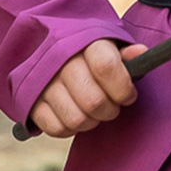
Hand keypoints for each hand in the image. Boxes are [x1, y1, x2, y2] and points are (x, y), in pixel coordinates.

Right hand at [29, 37, 147, 137]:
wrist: (47, 48)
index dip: (123, 88)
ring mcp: (43, 82)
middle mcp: (61, 61)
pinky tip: (76, 114)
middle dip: (110, 110)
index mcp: (84, 42)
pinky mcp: (31, 102)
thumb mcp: (109, 46)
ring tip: (94, 111)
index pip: (106, 67)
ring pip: (76, 119)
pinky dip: (70, 128)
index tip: (128, 95)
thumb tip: (140, 54)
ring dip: (92, 121)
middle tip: (112, 105)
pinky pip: (56, 128)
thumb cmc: (89, 52)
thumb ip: (126, 54)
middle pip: (93, 101)